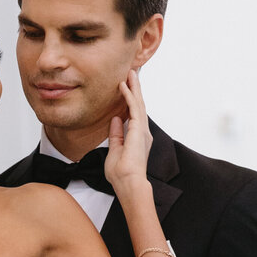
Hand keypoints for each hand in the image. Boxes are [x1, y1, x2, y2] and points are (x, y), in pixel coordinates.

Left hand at [104, 67, 152, 197]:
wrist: (128, 183)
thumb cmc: (122, 174)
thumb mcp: (114, 151)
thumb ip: (116, 135)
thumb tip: (115, 120)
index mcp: (137, 138)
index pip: (134, 115)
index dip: (130, 101)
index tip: (126, 88)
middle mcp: (142, 132)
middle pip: (138, 105)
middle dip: (135, 89)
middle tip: (132, 74)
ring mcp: (142, 130)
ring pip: (138, 103)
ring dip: (134, 88)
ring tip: (131, 73)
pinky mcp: (138, 129)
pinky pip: (133, 108)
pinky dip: (128, 95)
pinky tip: (123, 86)